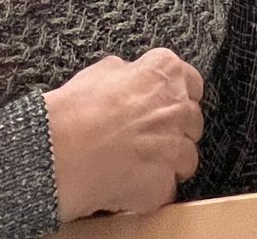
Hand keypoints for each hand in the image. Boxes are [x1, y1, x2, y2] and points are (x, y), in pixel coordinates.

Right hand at [45, 50, 203, 221]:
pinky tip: (132, 181)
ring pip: (187, 157)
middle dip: (175, 127)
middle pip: (193, 120)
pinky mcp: (164, 183)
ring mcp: (175, 147)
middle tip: (149, 134)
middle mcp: (178, 107)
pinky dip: (153, 187)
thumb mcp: (103, 70)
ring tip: (140, 162)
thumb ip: (129, 73)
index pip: (192, 82)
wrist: (63, 150)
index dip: (177, 94)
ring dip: (169, 160)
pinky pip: (167, 186)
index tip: (166, 102)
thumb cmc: (78, 109)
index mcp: (165, 73)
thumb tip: (131, 78)